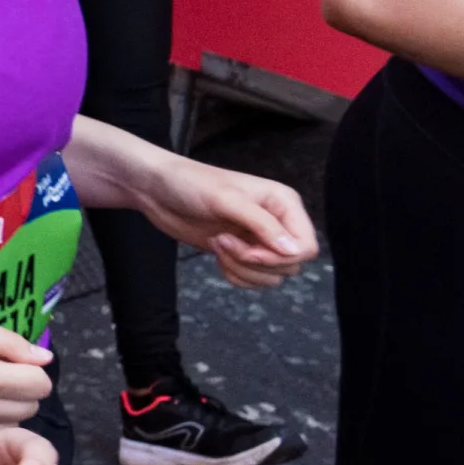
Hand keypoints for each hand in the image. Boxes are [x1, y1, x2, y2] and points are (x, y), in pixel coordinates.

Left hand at [135, 156, 317, 288]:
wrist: (157, 190)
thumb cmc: (190, 183)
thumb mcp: (226, 199)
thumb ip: (262, 224)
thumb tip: (293, 251)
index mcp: (284, 204)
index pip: (306, 247)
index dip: (280, 257)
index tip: (249, 250)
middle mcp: (278, 223)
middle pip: (290, 266)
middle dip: (254, 262)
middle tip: (223, 241)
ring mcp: (260, 240)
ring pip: (273, 277)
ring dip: (242, 269)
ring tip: (218, 244)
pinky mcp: (242, 253)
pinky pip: (254, 280)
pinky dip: (235, 275)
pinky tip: (217, 254)